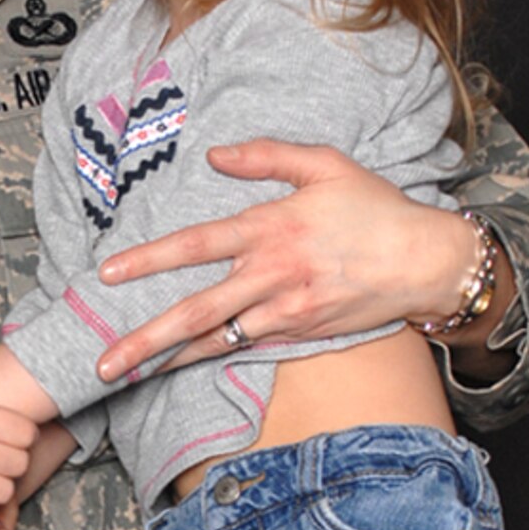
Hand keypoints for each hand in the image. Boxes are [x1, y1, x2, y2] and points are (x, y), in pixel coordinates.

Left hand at [91, 139, 485, 383]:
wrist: (428, 262)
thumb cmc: (376, 209)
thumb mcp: (326, 165)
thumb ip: (267, 155)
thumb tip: (215, 154)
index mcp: (271, 228)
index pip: (196, 244)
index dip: (149, 259)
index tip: (108, 273)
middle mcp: (271, 274)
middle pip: (196, 311)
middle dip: (144, 339)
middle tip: (100, 362)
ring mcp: (286, 311)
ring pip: (215, 340)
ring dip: (167, 358)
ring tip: (122, 376)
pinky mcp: (301, 334)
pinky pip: (244, 348)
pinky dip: (207, 357)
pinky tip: (175, 365)